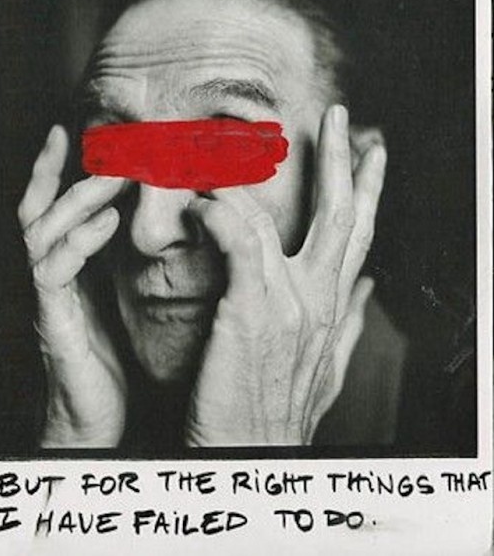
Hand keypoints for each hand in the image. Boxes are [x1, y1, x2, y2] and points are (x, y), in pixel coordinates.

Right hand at [18, 125, 126, 446]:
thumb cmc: (108, 357)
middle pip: (35, 211)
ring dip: (75, 200)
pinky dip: (78, 242)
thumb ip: (119, 262)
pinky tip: (108, 223)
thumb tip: (150, 222)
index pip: (49, 208)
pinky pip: (52, 273)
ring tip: (111, 177)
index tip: (71, 132)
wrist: (94, 418)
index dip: (53, 170)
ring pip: (40, 233)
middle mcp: (47, 277)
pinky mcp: (53, 323)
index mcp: (64, 268)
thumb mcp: (115, 298)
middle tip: (102, 147)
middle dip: (62, 174)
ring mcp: (46, 299)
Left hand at [185, 105, 385, 445]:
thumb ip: (349, 326)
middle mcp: (321, 301)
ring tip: (226, 147)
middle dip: (342, 160)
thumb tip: (369, 292)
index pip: (360, 236)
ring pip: (282, 217)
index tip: (372, 153)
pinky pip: (238, 239)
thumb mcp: (327, 367)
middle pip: (342, 215)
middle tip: (339, 116)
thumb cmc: (278, 412)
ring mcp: (289, 303)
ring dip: (252, 175)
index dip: (369, 190)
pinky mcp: (251, 310)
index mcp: (334, 309)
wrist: (253, 458)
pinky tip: (203, 200)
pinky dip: (220, 212)